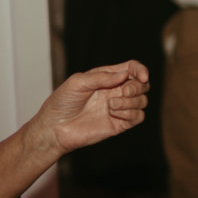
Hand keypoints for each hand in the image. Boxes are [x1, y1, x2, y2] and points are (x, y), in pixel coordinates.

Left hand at [33, 62, 153, 155]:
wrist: (54, 129)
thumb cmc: (61, 103)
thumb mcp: (77, 82)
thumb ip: (101, 77)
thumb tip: (125, 74)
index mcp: (107, 78)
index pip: (132, 69)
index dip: (141, 70)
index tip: (142, 76)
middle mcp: (115, 92)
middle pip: (142, 85)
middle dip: (137, 87)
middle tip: (124, 92)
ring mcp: (118, 108)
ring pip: (142, 101)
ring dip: (131, 102)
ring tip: (111, 106)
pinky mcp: (119, 124)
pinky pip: (138, 117)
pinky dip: (131, 114)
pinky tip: (115, 114)